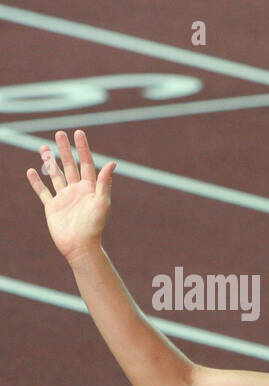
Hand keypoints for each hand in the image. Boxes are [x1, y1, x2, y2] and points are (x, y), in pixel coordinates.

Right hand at [26, 129, 116, 262]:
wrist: (80, 245)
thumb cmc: (94, 225)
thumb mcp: (102, 202)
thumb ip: (105, 182)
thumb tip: (112, 163)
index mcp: (90, 188)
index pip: (86, 163)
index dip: (82, 148)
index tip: (78, 133)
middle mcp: (77, 191)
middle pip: (69, 165)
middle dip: (65, 149)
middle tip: (59, 133)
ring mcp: (64, 198)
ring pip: (55, 175)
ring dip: (49, 161)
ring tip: (43, 147)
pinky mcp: (52, 207)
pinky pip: (43, 192)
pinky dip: (36, 182)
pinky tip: (31, 171)